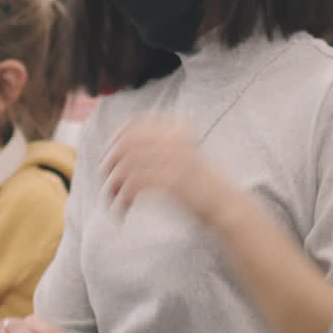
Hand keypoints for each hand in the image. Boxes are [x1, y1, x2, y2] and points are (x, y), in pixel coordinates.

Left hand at [101, 117, 230, 222]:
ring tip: (112, 199)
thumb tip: (124, 149)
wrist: (228, 205)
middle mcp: (175, 142)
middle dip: (110, 160)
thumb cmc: (204, 186)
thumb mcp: (186, 157)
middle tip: (105, 178)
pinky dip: (123, 199)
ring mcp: (174, 160)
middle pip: (127, 143)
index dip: (118, 135)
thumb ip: (163, 149)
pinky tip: (123, 210)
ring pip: (127, 166)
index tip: (110, 152)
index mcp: (177, 132)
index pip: (138, 122)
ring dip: (113, 185)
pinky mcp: (173, 181)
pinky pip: (135, 186)